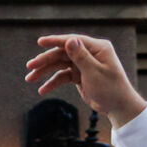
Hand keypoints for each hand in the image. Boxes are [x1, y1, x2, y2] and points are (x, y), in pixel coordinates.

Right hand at [25, 35, 146, 127]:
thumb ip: (81, 56)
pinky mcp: (79, 75)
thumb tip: (69, 40)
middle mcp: (89, 53)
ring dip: (45, 71)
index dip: (55, 41)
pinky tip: (42, 90)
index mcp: (97, 48)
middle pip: (63, 53)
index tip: (40, 42)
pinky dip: (53, 82)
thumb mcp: (94, 72)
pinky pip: (63, 76)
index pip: (73, 41)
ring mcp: (83, 64)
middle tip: (30, 67)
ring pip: (60, 64)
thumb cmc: (110, 88)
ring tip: (30, 79)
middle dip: (45, 60)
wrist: (117, 106)